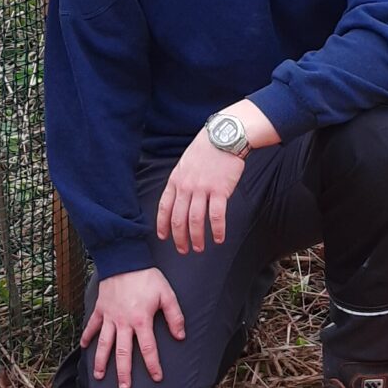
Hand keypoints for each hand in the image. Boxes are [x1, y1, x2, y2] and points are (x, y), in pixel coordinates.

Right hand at [82, 267, 185, 387]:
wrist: (124, 259)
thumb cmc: (147, 277)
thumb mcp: (167, 294)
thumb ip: (175, 316)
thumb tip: (180, 336)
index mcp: (141, 320)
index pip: (148, 348)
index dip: (153, 364)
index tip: (156, 377)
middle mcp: (123, 322)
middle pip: (123, 352)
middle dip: (124, 372)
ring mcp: (109, 317)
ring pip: (104, 344)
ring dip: (101, 361)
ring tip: (99, 376)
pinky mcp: (100, 309)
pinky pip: (92, 325)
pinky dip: (87, 336)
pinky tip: (84, 347)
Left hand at [155, 133, 245, 254]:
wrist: (225, 137)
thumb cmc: (206, 149)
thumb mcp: (185, 163)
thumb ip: (181, 181)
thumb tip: (180, 197)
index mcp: (176, 180)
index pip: (164, 207)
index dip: (163, 224)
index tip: (164, 237)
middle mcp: (186, 187)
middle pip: (178, 218)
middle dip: (179, 238)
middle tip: (182, 250)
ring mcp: (202, 189)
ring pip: (195, 220)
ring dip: (196, 238)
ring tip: (198, 248)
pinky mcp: (220, 191)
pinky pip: (217, 216)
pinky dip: (218, 230)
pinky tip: (219, 239)